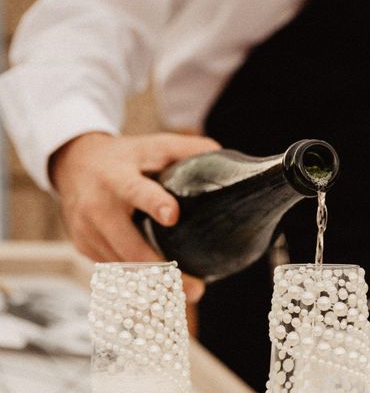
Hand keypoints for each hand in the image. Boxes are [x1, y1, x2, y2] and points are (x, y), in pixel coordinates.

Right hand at [50, 132, 220, 301]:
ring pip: (123, 268)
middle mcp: (97, 208)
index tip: (172, 216)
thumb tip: (222, 157)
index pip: (136, 192)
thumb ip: (188, 149)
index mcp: (117, 178)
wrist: (74, 165)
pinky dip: (139, 285)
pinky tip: (163, 294)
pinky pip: (115, 271)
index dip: (153, 204)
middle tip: (195, 289)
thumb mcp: (154, 146)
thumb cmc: (127, 157)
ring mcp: (87, 232)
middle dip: (162, 271)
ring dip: (155, 286)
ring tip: (187, 295)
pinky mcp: (85, 248)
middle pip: (129, 247)